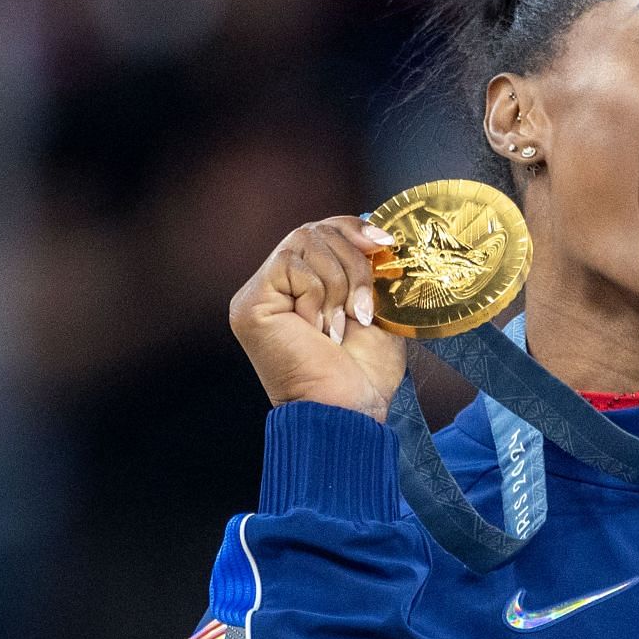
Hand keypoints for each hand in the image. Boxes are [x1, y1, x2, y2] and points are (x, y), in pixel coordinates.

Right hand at [230, 216, 406, 421]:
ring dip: (340, 285)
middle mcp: (276, 286)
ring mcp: (260, 293)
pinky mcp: (251, 302)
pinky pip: (292, 265)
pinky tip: (319, 331)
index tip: (387, 245)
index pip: (323, 230)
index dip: (354, 229)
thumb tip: (378, 232)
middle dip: (355, 264)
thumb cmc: (363, 374)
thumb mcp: (376, 310)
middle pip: (316, 231)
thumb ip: (369, 271)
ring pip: (306, 242)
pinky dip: (318, 296)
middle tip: (364, 308)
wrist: (348, 410)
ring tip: (341, 327)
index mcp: (304, 286)